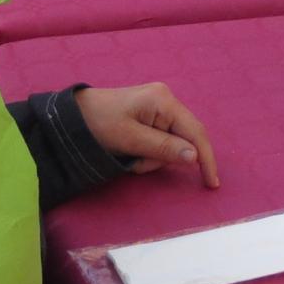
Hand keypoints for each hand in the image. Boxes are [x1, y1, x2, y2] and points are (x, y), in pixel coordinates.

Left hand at [76, 83, 218, 185]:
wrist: (73, 115)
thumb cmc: (99, 124)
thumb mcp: (130, 139)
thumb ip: (163, 148)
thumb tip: (194, 157)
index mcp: (164, 101)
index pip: (196, 132)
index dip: (206, 158)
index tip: (211, 183)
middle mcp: (166, 100)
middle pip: (183, 139)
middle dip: (161, 158)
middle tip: (136, 163)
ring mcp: (158, 107)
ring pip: (171, 144)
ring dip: (151, 158)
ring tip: (128, 157)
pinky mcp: (150, 116)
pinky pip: (160, 141)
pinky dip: (147, 153)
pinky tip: (130, 152)